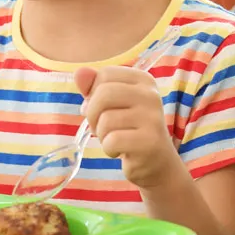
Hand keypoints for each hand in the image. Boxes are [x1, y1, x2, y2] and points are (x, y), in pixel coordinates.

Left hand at [74, 65, 181, 189]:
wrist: (156, 162)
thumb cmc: (129, 129)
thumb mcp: (111, 104)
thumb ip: (94, 86)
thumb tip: (79, 72)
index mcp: (143, 80)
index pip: (105, 74)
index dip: (94, 93)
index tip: (102, 109)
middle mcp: (151, 95)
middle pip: (103, 94)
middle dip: (92, 114)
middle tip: (101, 127)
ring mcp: (152, 118)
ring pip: (105, 119)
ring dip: (102, 134)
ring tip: (114, 139)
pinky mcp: (150, 141)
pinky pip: (112, 140)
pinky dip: (109, 149)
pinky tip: (120, 151)